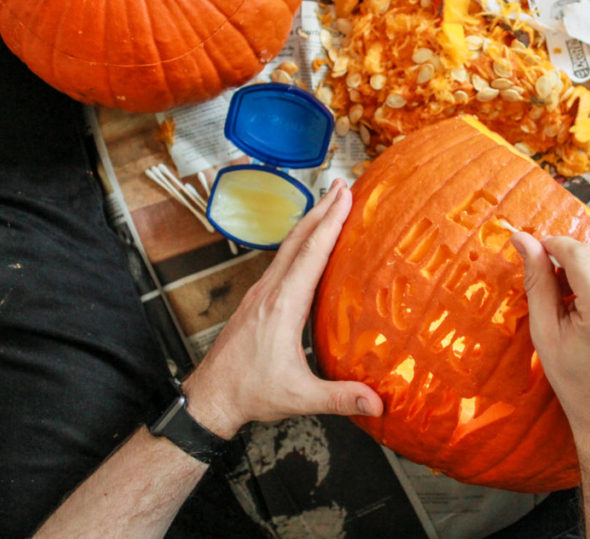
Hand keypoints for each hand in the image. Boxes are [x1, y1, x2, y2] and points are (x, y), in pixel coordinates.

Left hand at [183, 179, 383, 437]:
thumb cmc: (250, 393)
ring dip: (309, 222)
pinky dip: (299, 243)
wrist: (210, 397)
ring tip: (329, 204)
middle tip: (343, 185)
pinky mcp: (257, 301)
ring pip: (287, 248)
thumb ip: (340, 398)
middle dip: (322, 209)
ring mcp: (260, 293)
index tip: (346, 197)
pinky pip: (281, 261)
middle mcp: (270, 291)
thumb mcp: (299, 398)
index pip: (311, 255)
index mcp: (282, 306)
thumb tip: (379, 404)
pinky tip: (308, 245)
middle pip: (298, 240)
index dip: (330, 224)